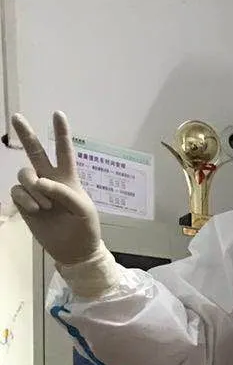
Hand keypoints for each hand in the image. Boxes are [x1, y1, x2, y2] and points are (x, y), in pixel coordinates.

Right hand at [10, 112, 103, 268]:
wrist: (74, 250)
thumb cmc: (84, 228)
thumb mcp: (83, 209)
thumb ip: (64, 193)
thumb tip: (40, 182)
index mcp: (68, 178)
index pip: (64, 151)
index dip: (61, 133)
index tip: (58, 114)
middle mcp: (49, 179)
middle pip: (35, 151)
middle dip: (25, 133)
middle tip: (16, 116)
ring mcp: (35, 191)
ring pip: (24, 174)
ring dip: (33, 187)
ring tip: (45, 205)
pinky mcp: (24, 203)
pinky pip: (17, 191)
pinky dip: (25, 198)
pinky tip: (36, 209)